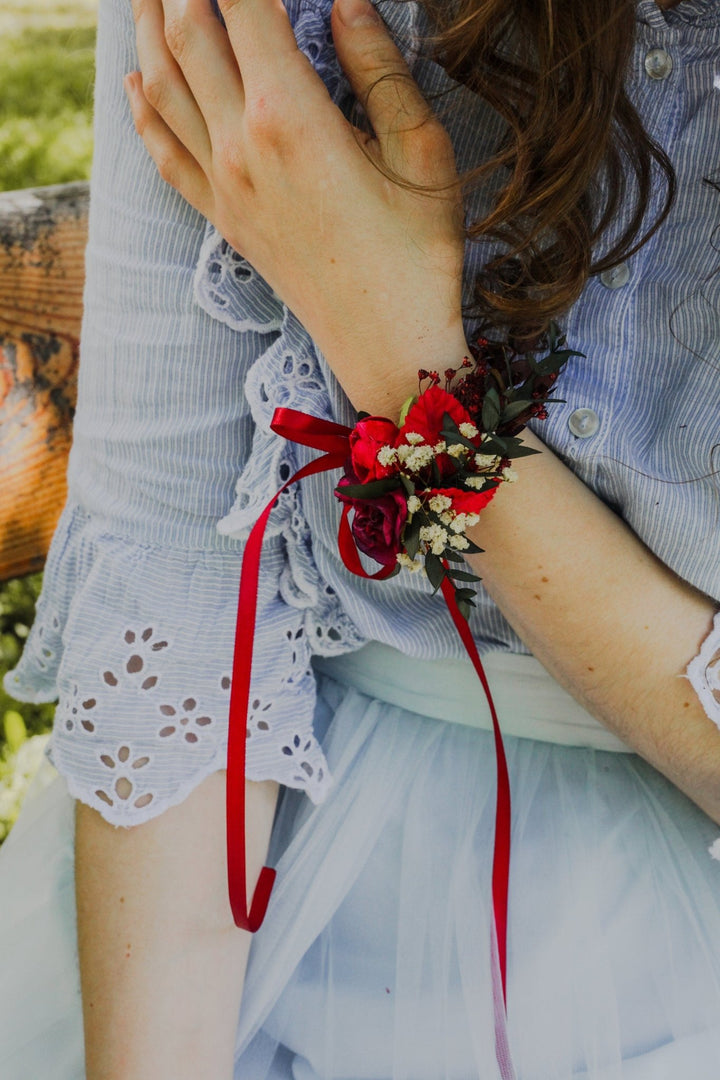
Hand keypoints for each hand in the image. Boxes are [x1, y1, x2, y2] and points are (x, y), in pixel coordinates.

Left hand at [125, 0, 468, 411]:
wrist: (386, 345)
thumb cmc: (417, 255)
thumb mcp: (423, 154)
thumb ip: (380, 70)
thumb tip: (346, 1)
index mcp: (291, 118)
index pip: (247, 6)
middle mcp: (242, 146)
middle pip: (188, 33)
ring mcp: (224, 186)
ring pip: (161, 86)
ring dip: (148, 29)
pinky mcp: (222, 220)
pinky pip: (163, 154)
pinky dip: (143, 110)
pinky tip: (137, 82)